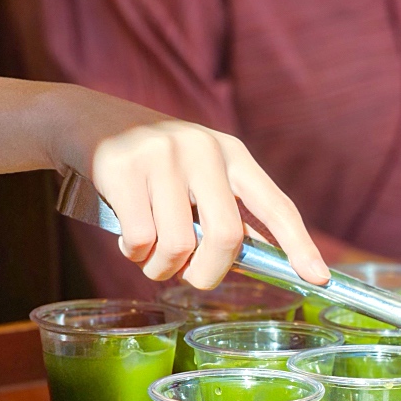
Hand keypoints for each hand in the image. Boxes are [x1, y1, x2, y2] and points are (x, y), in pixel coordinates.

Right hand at [46, 85, 328, 288]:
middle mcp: (203, 149)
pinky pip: (140, 238)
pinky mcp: (121, 165)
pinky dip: (134, 254)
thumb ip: (227, 214)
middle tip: (191, 280)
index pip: (276, 205)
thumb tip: (264, 262)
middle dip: (209, 274)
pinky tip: (129, 242)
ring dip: (162, 269)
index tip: (318, 278)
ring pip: (179, 245)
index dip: (300, 245)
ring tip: (150, 259)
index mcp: (233, 154)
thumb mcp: (198, 177)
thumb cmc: (152, 165)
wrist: (81, 120)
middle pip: (227, 238)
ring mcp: (161, 154)